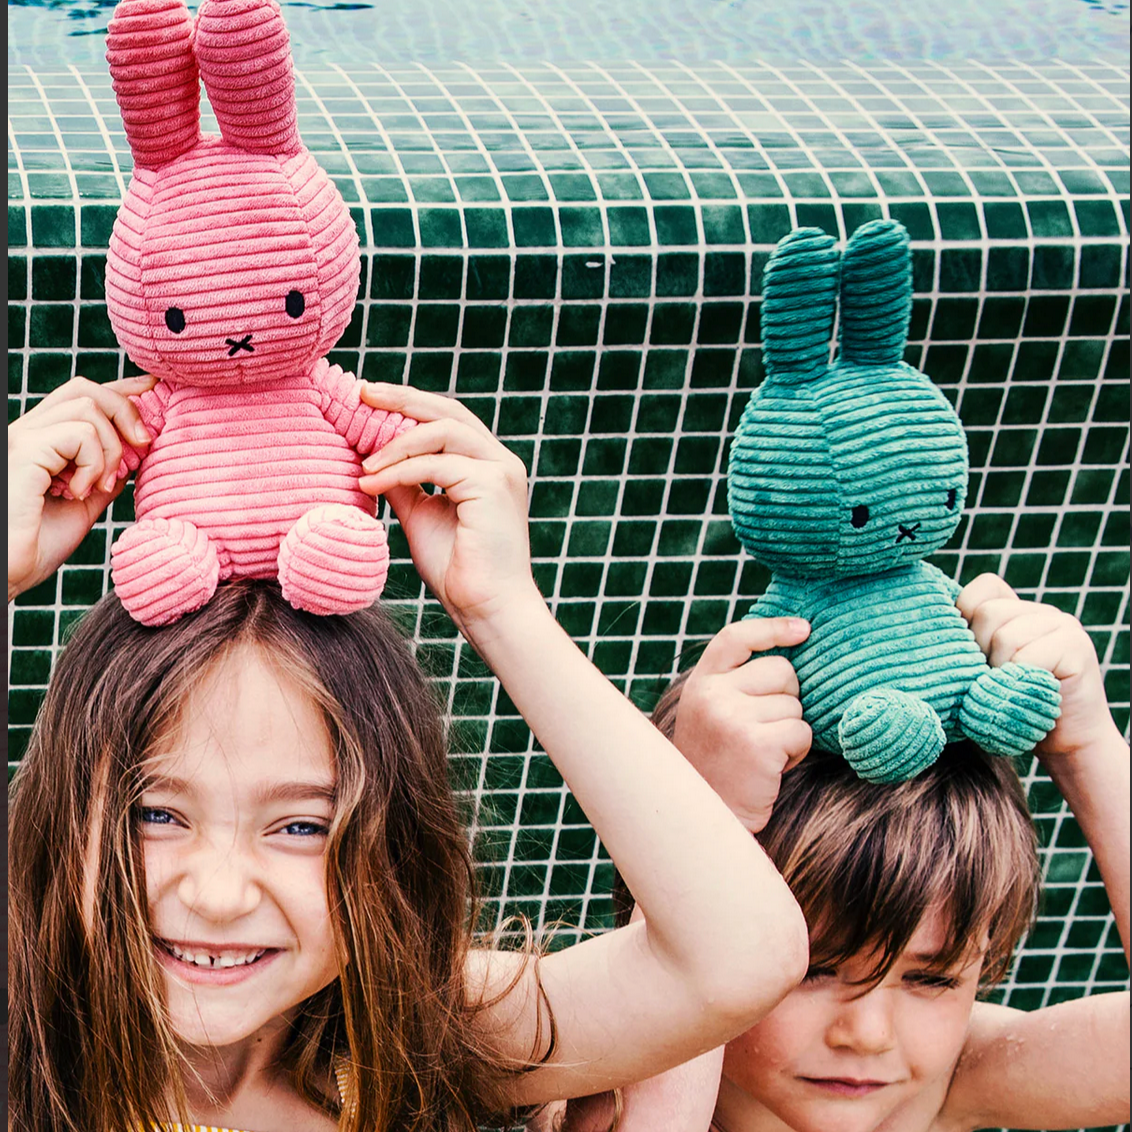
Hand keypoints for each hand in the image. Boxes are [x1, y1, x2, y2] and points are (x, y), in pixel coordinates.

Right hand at [8, 375, 154, 601]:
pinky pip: (79, 434)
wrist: (9, 573)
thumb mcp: (84, 504)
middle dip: (126, 410)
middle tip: (144, 445)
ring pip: (88, 406)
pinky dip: (93, 461)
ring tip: (99, 485)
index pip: (82, 396)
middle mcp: (28, 432)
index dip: (121, 389)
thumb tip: (135, 457)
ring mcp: (23, 438)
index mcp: (41, 440)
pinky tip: (79, 492)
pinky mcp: (25, 450)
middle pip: (86, 389)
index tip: (154, 388)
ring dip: (110, 447)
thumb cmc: (36, 545)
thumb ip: (104, 476)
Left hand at [357, 383, 539, 633]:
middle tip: (362, 394)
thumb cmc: (458, 570)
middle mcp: (500, 461)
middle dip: (402, 399)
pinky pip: (437, 465)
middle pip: (448, 411)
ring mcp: (501, 470)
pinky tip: (373, 483)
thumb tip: (371, 458)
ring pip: (443, 431)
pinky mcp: (493, 485)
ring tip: (364, 465)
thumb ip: (403, 483)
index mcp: (487, 464)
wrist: (485, 607)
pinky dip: (399, 470)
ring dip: (396, 443)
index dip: (409, 405)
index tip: (367, 400)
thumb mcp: (421, 515)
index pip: (447, 419)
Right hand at [673, 618, 811, 831]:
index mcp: (701, 683)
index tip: (803, 629)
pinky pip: (801, 732)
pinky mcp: (756, 744)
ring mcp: (732, 718)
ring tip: (763, 752)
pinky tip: (772, 766)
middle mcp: (711, 695)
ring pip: (795, 705)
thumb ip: (735, 683)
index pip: (736, 638)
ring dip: (790, 730)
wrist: (705, 816)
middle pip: (782, 670)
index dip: (771, 628)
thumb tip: (789, 650)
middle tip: (764, 728)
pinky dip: (796, 751)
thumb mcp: (712, 713)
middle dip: (786, 698)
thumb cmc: (718, 763)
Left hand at [957, 573, 1121, 761]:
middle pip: (987, 613)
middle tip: (994, 679)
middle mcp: (1042, 611)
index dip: (966, 615)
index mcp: (1017, 610)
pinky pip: (1026, 658)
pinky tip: (1028, 694)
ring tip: (1012, 688)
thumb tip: (930, 629)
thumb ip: (967, 644)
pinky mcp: (1076, 646)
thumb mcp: (981, 670)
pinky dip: (1017, 682)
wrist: (1065, 742)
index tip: (971, 651)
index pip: (983, 587)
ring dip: (999, 672)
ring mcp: (1063, 625)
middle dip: (979, 652)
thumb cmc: (1011, 707)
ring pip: (1005, 637)